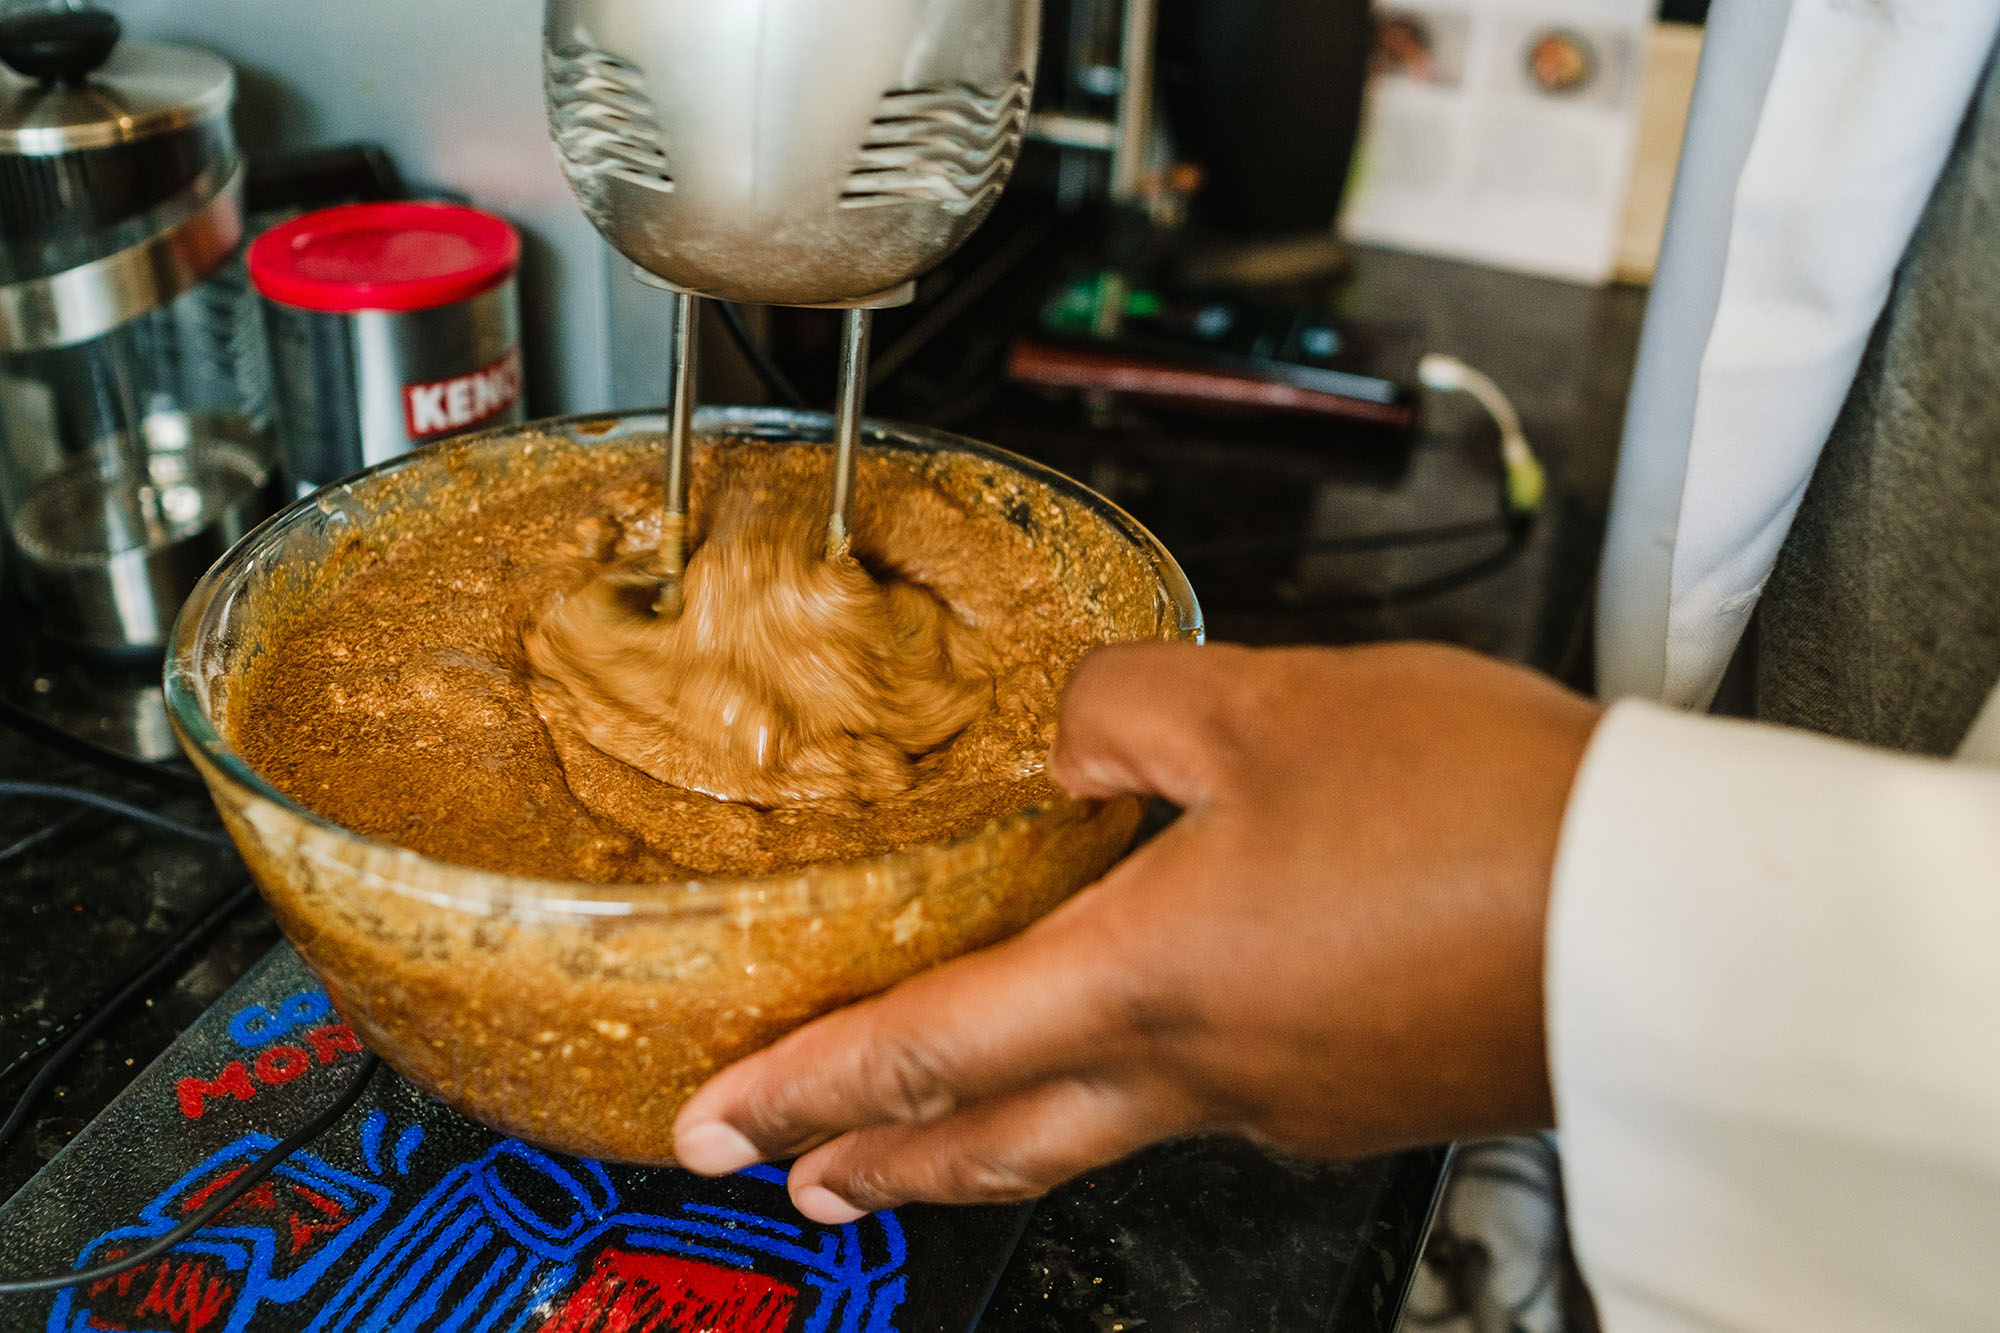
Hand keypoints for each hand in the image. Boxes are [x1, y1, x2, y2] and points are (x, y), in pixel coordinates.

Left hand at [671, 641, 1601, 1222]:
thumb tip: (1068, 731)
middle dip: (876, 1163)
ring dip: (993, 1133)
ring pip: (1095, 1128)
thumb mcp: (1269, 706)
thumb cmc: (1483, 820)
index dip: (804, 1088)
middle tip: (801, 1181)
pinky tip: (1151, 1032)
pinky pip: (1207, 1096)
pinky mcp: (1354, 1093)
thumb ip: (1126, 708)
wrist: (1665, 920)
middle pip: (991, 1142)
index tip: (717, 1124)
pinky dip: (1129, 1080)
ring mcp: (1281, 1101)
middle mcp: (1199, 1070)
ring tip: (933, 1138)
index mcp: (1146, 979)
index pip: (922, 1053)